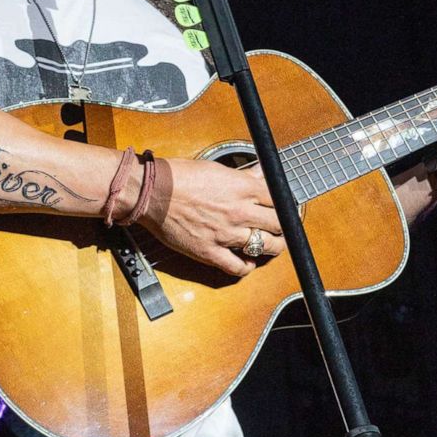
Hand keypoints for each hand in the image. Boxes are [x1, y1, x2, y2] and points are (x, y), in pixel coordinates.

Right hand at [137, 158, 285, 276]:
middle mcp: (240, 211)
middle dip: (282, 226)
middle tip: (281, 227)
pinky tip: (248, 262)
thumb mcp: (218, 169)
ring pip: (265, 245)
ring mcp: (226, 233)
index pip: (279, 199)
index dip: (284, 205)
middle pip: (278, 223)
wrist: (152, 192)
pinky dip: (247, 267)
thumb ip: (244, 177)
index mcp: (243, 187)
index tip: (284, 208)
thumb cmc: (179, 176)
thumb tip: (260, 174)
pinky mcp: (210, 252)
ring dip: (273, 246)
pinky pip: (238, 267)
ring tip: (272, 244)